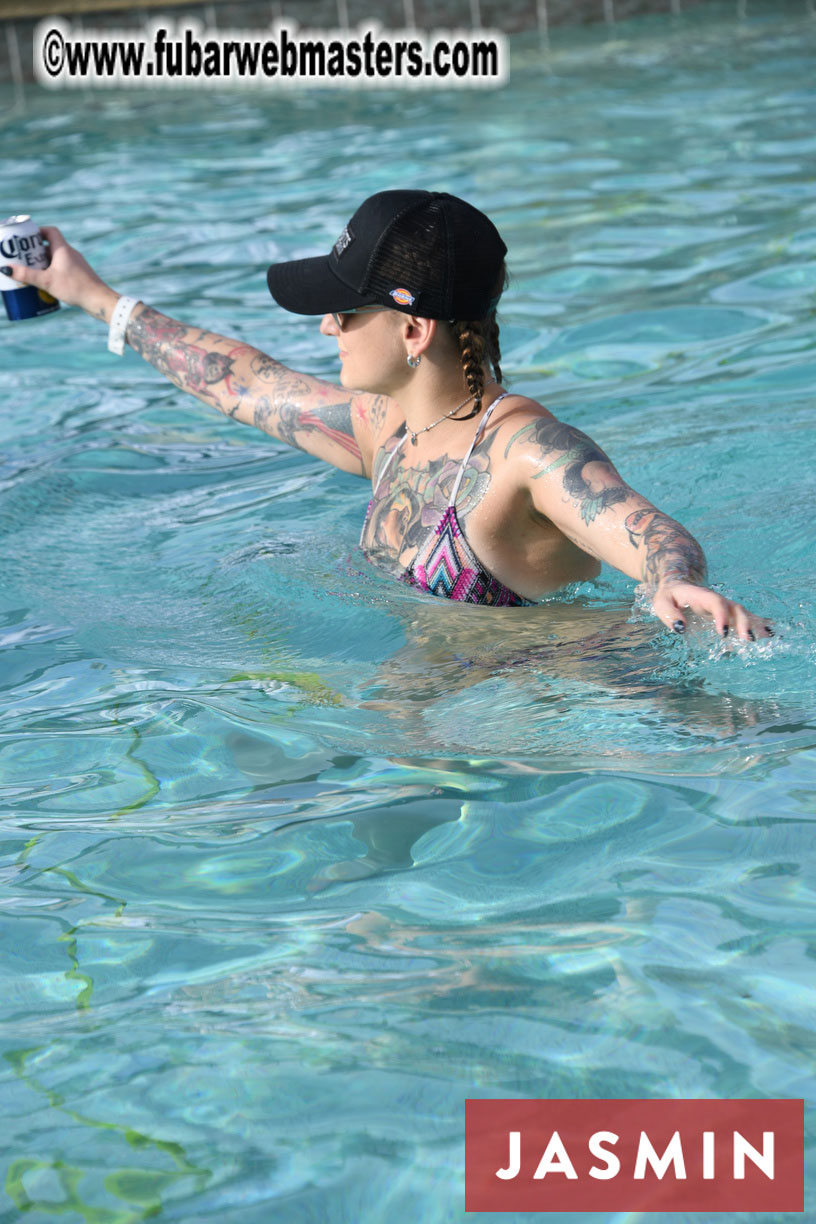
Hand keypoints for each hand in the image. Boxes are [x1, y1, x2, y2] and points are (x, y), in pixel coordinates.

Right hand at [1, 225, 118, 320]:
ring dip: (43, 263)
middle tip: (22, 258)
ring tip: (30, 272)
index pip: (50, 231)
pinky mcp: (79, 275)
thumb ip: (27, 275)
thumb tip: (5, 269)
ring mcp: (76, 265)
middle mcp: (70, 254)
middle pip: (49, 246)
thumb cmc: (75, 288)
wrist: (100, 301)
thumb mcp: (47, 281)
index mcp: (63, 249)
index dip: (37, 231)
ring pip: (55, 259)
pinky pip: (62, 269)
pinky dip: (52, 272)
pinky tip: (45, 284)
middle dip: (34, 251)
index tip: (25, 238)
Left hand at [651, 580, 772, 642]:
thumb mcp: (661, 603)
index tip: (723, 634)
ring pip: (744, 613)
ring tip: (766, 639)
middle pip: (735, 608)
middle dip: (743, 623)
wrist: (678, 584)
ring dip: (755, 625)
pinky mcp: (729, 614)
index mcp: (701, 596)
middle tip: (747, 641)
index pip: (715, 603)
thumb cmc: (669, 596)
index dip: (721, 616)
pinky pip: (746, 618)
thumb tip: (680, 628)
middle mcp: (718, 600)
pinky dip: (757, 626)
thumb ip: (669, 614)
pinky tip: (769, 636)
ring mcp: (725, 606)